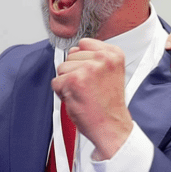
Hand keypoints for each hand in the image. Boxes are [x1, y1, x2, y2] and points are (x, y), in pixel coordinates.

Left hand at [51, 38, 132, 159]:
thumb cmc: (109, 105)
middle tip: (89, 88)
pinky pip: (56, 82)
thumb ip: (94, 58)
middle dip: (74, 72)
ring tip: (83, 94)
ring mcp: (89, 68)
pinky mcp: (75, 80)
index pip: (84, 43)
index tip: (91, 74)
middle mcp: (103, 58)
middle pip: (71, 55)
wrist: (112, 127)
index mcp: (114, 54)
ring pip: (62, 68)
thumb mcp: (110, 73)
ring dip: (67, 82)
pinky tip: (77, 99)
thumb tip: (73, 51)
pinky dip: (62, 93)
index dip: (83, 60)